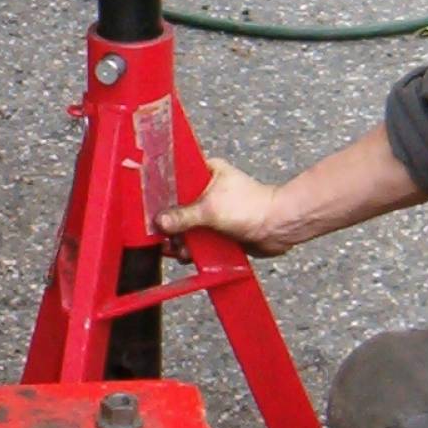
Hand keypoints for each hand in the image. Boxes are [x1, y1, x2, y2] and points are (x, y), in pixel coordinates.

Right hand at [158, 157, 289, 256]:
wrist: (279, 228)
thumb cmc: (252, 207)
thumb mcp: (211, 209)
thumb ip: (183, 216)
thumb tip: (160, 221)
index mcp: (206, 172)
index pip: (174, 178)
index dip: (160, 194)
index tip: (149, 208)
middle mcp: (207, 190)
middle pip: (177, 206)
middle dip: (169, 223)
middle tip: (163, 235)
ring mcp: (212, 211)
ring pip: (186, 226)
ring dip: (180, 239)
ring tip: (179, 248)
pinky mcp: (217, 230)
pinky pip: (198, 239)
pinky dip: (192, 248)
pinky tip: (188, 255)